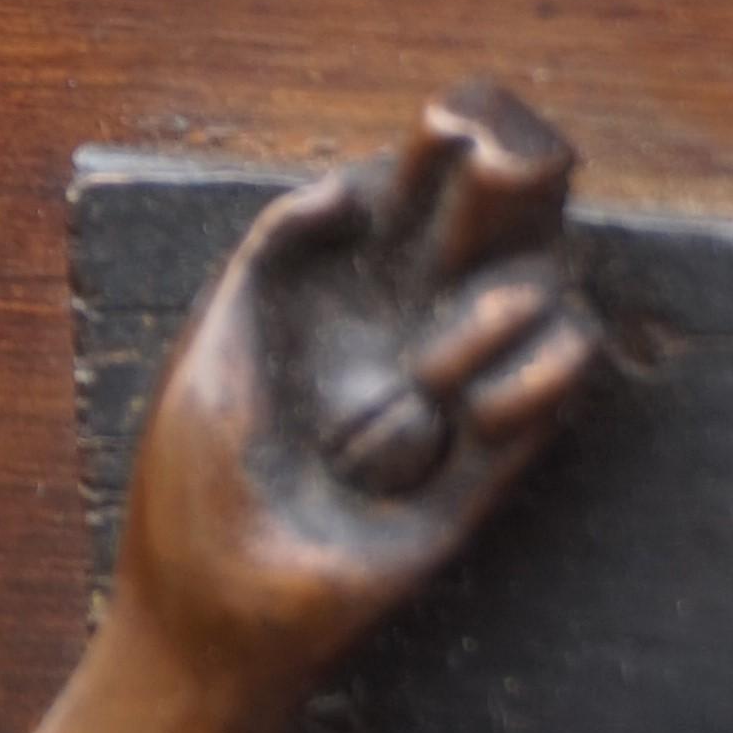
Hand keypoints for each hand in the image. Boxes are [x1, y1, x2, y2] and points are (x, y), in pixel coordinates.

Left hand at [115, 85, 601, 697]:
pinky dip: (534, 387)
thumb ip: (271, 249)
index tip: (449, 127)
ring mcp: (443, 413)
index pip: (407, 224)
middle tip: (502, 198)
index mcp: (334, 310)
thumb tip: (352, 184)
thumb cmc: (192, 473)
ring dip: (500, 325)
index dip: (434, 174)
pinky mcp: (476, 484)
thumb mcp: (216, 338)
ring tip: (432, 377)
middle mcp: (398, 351)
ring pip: (528, 326)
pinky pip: (540, 414)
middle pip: (478, 259)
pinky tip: (473, 405)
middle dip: (495, 223)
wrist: (214, 606)